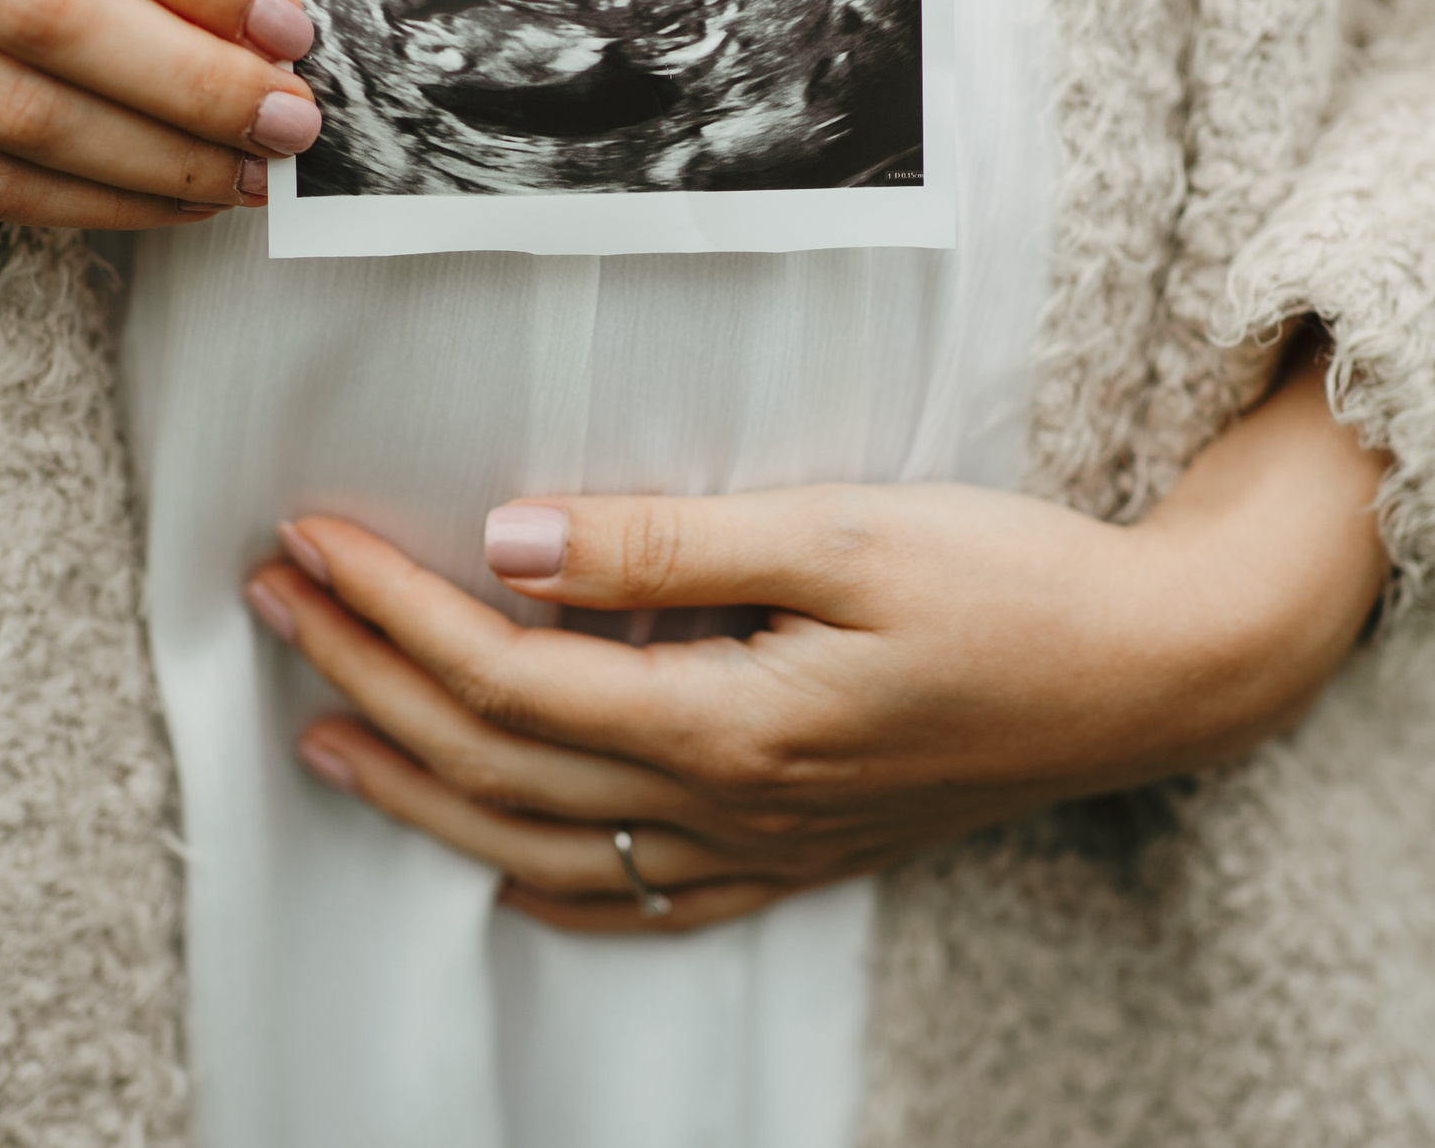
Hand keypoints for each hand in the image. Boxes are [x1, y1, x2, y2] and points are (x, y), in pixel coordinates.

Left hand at [244, 354, 1387, 931]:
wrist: (1160, 673)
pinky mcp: (803, 855)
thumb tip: (513, 536)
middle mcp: (730, 807)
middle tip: (275, 602)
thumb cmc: (1017, 584)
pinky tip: (497, 866)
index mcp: (731, 722)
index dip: (391, 607)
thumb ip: (671, 543)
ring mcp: (764, 848)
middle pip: (496, 760)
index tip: (309, 540)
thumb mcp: (846, 532)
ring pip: (541, 845)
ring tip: (325, 733)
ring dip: (418, 789)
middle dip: (368, 678)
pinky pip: (642, 902)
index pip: (505, 672)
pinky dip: (546, 884)